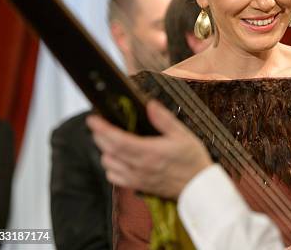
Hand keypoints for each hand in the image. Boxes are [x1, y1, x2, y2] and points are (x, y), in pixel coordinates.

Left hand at [86, 100, 212, 198]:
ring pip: (108, 164)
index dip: (102, 129)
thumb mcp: (183, 135)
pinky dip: (110, 167)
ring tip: (110, 140)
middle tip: (99, 125)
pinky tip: (118, 159)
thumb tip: (150, 105)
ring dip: (105, 151)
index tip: (92, 119)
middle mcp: (139, 166)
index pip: (118, 140)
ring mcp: (137, 178)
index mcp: (149, 152)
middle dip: (99, 136)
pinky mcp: (137, 186)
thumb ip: (164, 119)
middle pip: (108, 151)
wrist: (198, 186)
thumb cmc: (192, 160)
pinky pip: (114, 178)